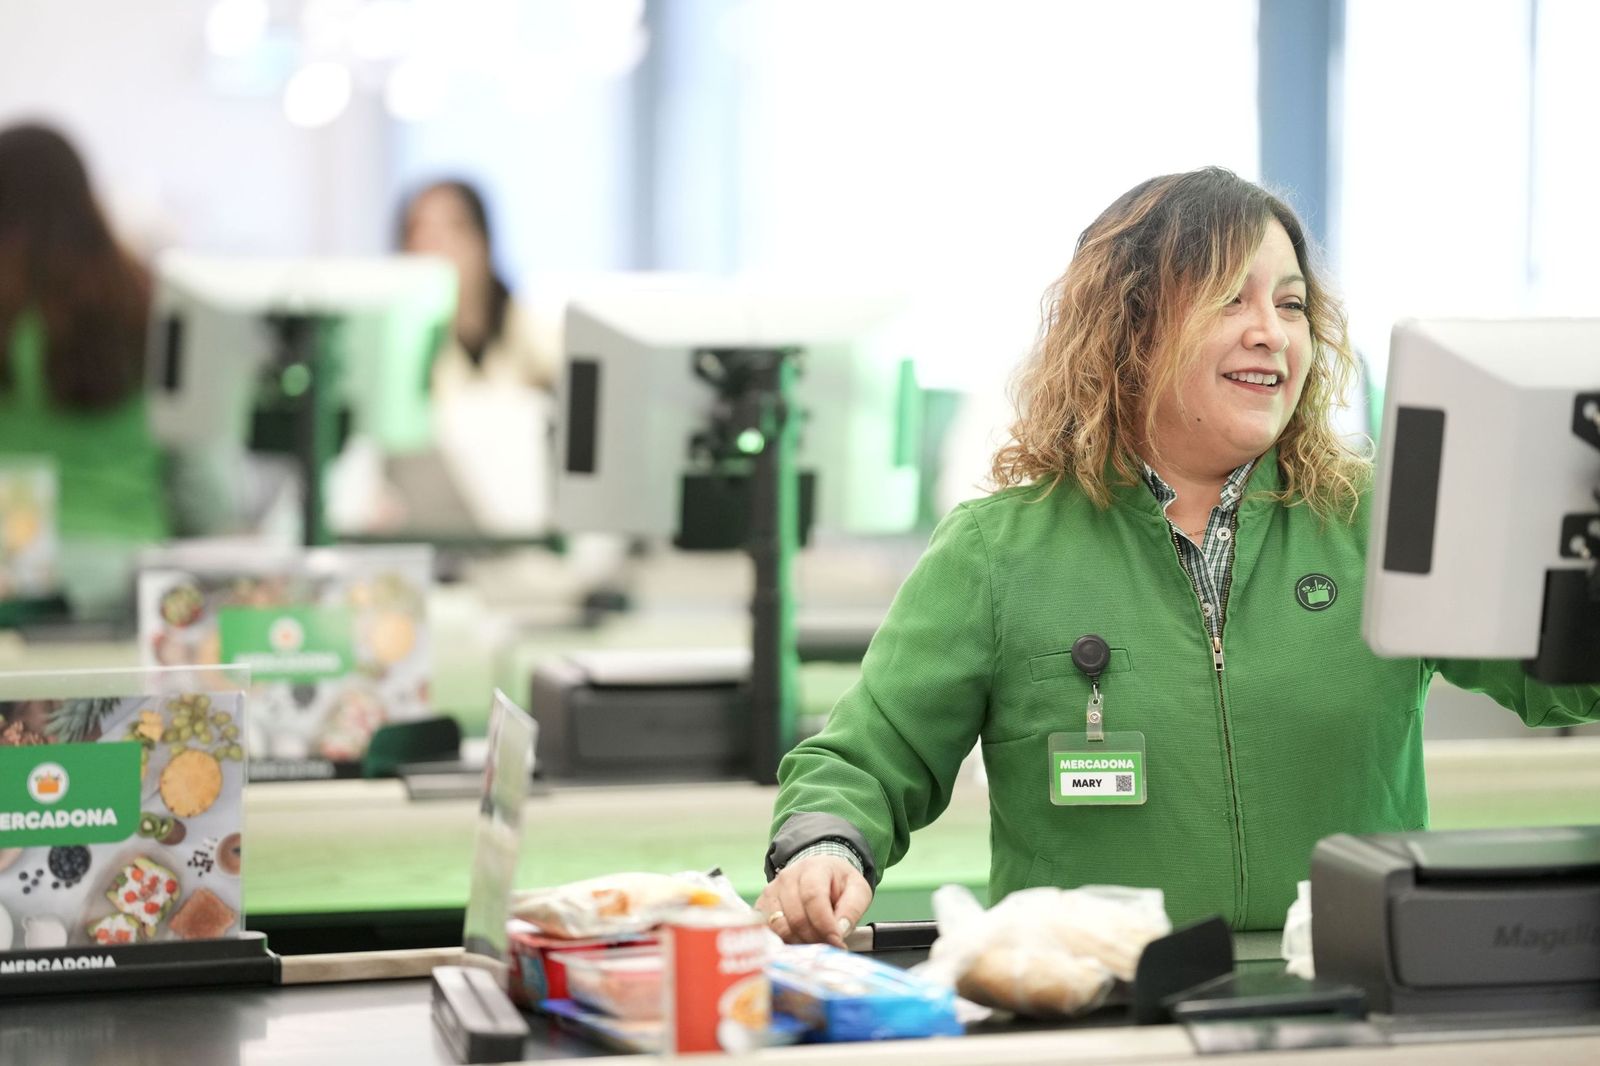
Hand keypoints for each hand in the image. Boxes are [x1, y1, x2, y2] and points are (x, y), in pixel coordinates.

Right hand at [754, 854, 871, 948]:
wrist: (818, 874)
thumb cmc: (838, 884)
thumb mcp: (857, 890)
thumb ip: (852, 909)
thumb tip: (840, 931)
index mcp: (814, 868)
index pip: (814, 898)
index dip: (825, 925)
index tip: (838, 943)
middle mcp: (787, 877)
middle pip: (797, 917)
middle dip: (815, 939)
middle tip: (830, 948)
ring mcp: (771, 891)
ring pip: (781, 927)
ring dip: (800, 943)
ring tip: (816, 945)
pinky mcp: (762, 906)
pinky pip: (769, 931)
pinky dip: (785, 943)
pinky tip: (800, 944)